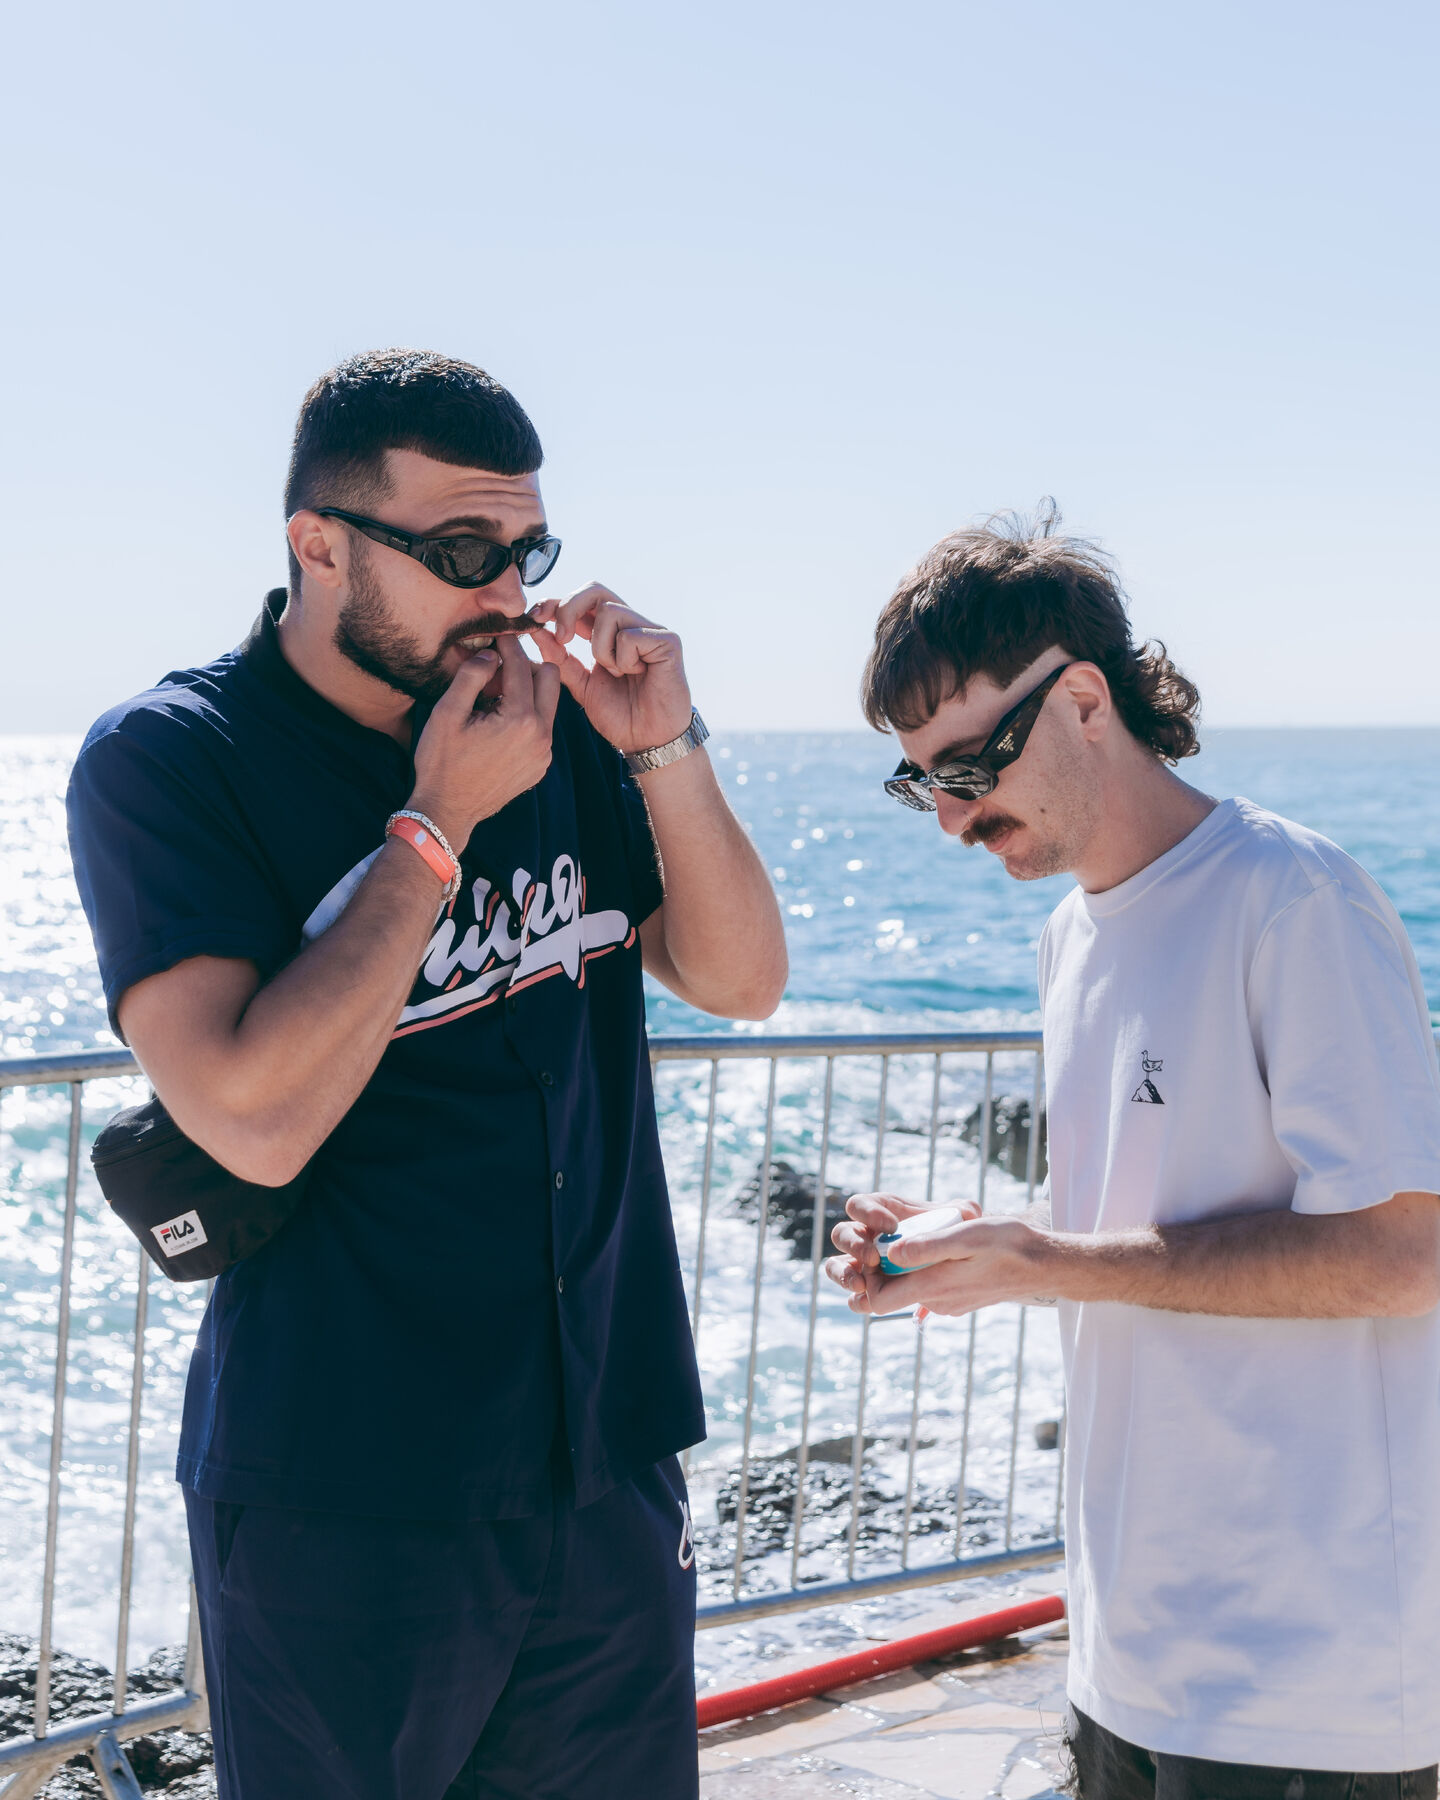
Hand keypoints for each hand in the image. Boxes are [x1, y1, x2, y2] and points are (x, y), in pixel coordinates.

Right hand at [409, 636, 559, 847]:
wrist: (448, 810)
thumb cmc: (441, 763)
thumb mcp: (447, 713)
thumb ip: (471, 676)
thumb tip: (491, 655)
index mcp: (520, 719)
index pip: (521, 666)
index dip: (508, 646)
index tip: (498, 635)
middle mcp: (541, 736)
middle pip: (549, 678)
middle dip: (525, 666)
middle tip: (495, 670)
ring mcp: (544, 753)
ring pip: (548, 704)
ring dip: (526, 692)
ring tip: (493, 698)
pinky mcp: (540, 766)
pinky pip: (543, 728)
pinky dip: (526, 717)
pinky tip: (498, 723)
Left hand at [531, 583, 692, 755]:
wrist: (648, 741)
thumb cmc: (620, 715)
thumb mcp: (581, 685)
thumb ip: (560, 659)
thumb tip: (536, 632)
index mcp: (607, 633)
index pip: (580, 601)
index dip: (555, 604)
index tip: (535, 618)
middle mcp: (629, 625)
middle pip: (595, 590)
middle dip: (570, 609)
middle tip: (563, 638)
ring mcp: (649, 630)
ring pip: (610, 612)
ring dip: (601, 647)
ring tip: (615, 672)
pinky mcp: (668, 641)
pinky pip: (630, 635)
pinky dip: (624, 659)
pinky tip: (636, 674)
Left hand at [827, 1193, 1048, 1317]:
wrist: (1044, 1264)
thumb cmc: (1009, 1244)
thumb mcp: (968, 1235)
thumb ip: (928, 1245)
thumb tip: (890, 1253)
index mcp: (935, 1288)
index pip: (878, 1301)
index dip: (867, 1277)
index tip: (873, 1248)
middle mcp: (938, 1302)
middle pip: (890, 1294)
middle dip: (881, 1269)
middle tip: (889, 1237)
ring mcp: (948, 1303)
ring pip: (909, 1289)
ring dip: (903, 1267)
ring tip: (914, 1237)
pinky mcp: (959, 1299)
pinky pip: (928, 1287)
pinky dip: (923, 1269)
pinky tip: (937, 1247)